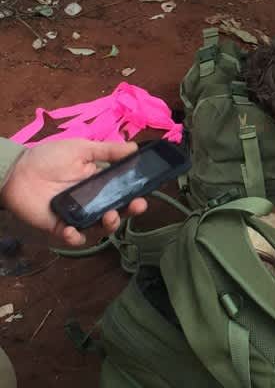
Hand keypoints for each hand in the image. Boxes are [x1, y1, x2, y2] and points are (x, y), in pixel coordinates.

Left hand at [0, 139, 148, 246]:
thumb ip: (108, 151)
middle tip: (136, 205)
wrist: (17, 170)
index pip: (123, 194)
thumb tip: (135, 148)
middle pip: (117, 213)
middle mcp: (92, 203)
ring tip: (110, 217)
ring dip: (109, 226)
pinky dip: (76, 238)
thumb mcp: (81, 149)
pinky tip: (73, 231)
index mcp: (100, 184)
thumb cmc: (48, 158)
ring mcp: (78, 216)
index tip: (144, 195)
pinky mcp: (60, 228)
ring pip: (100, 229)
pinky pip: (73, 238)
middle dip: (130, 212)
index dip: (135, 196)